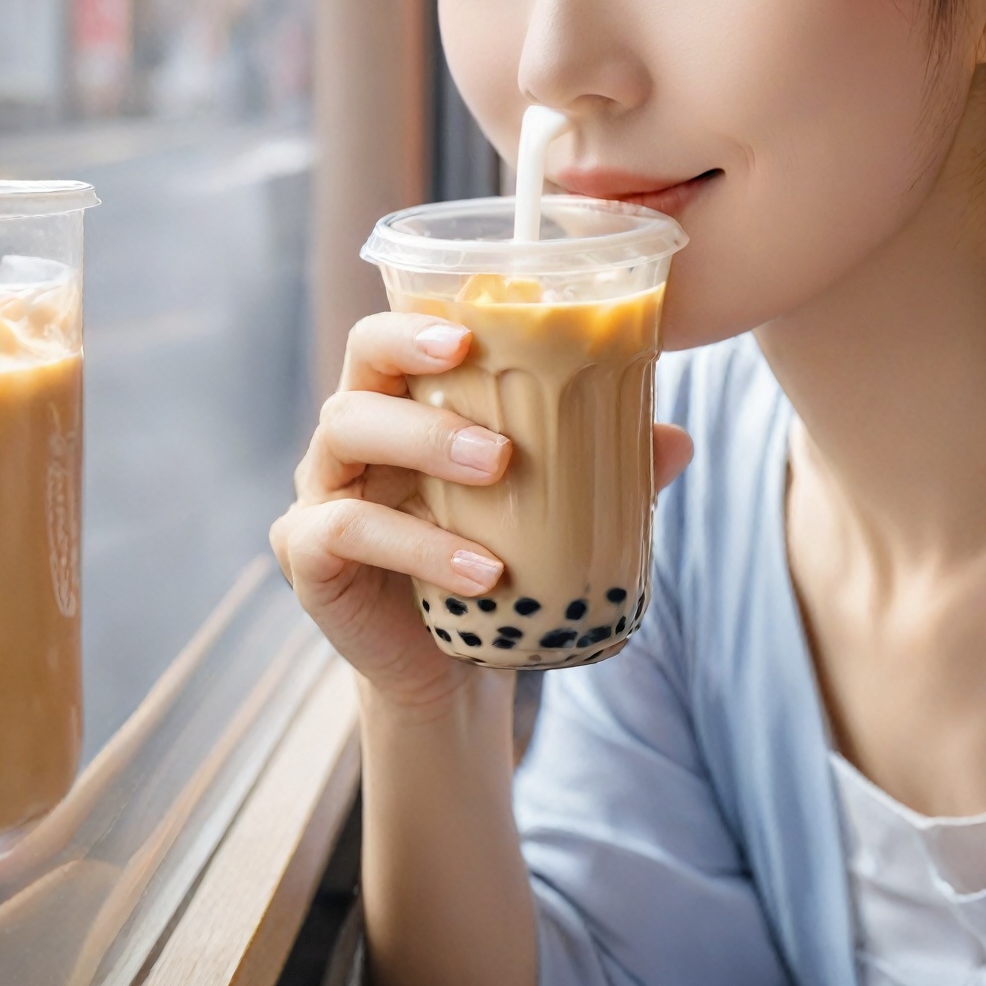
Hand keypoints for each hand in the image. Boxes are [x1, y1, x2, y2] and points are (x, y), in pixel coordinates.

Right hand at [270, 313, 693, 713]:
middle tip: (495, 386)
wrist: (448, 668)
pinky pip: (345, 530)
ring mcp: (320, 488)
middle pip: (360, 363)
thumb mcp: (549, 507)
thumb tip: (678, 440)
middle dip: (415, 360)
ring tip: (502, 469)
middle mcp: (353, 430)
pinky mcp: (307, 554)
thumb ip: (606, 467)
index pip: (397, 330)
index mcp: (403, 398)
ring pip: (346, 429)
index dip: (421, 317)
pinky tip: (483, 570)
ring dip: (426, 441)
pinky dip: (419, 546)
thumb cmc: (494, 557)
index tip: (473, 327)